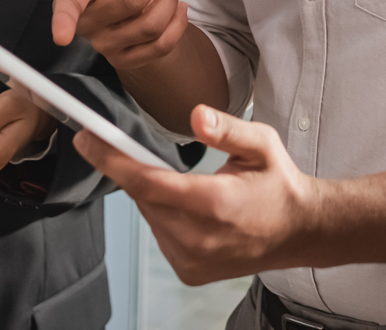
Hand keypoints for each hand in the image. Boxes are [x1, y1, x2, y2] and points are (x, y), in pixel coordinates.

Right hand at [50, 0, 189, 66]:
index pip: (67, 8)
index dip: (63, 21)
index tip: (61, 36)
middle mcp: (89, 24)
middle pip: (129, 4)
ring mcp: (108, 45)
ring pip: (150, 26)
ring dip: (168, 0)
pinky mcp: (130, 59)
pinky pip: (161, 47)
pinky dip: (178, 24)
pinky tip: (176, 9)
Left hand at [73, 106, 322, 284]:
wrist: (298, 232)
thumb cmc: (278, 185)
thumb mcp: (262, 145)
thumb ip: (228, 129)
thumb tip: (196, 115)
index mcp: (214, 203)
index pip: (147, 182)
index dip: (112, 160)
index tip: (87, 139)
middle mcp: (199, 237)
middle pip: (143, 197)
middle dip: (134, 170)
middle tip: (137, 150)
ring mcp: (192, 259)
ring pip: (150, 216)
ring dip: (153, 194)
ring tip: (186, 184)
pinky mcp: (189, 271)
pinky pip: (160, 234)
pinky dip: (164, 215)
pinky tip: (189, 207)